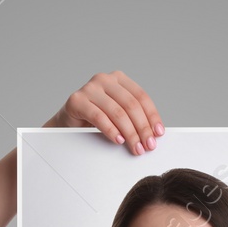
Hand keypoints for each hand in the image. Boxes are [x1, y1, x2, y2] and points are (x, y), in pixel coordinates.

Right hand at [45, 71, 162, 155]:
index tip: (158, 134)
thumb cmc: (95, 119)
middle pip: (131, 105)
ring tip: (135, 147)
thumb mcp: (118, 114)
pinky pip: (99, 117)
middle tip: (148, 145)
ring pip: (117, 112)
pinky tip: (118, 140)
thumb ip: (133, 117)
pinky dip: (111, 131)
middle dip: (142, 128)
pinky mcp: (77, 100)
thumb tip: (154, 132)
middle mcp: (104, 79)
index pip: (141, 97)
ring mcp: (90, 88)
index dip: (152, 116)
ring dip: (129, 133)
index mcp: (118, 79)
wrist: (68, 123)